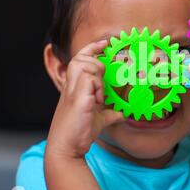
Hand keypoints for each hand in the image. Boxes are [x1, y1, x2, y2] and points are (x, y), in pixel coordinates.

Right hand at [46, 40, 123, 158]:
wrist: (68, 147)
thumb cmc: (79, 131)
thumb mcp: (100, 119)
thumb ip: (110, 113)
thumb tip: (122, 113)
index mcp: (74, 86)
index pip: (80, 58)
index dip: (92, 47)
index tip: (105, 43)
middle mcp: (71, 84)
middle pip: (81, 57)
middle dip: (97, 66)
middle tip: (102, 87)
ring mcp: (72, 89)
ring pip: (86, 65)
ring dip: (98, 79)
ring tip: (99, 97)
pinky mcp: (77, 97)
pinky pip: (90, 79)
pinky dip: (98, 89)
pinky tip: (97, 103)